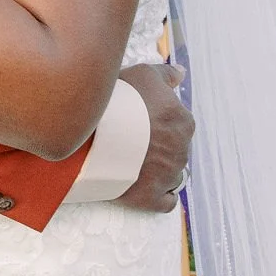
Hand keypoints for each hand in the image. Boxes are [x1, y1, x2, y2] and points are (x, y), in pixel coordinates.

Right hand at [116, 64, 192, 212]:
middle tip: (131, 138)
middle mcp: (181, 150)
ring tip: (134, 161)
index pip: (177, 122)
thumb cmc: (118, 100)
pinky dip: (159, 195)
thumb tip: (182, 73)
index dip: (158, 120)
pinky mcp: (152, 198)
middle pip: (174, 148)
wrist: (93, 135)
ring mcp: (168, 176)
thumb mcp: (144, 75)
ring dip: (159, 169)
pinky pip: (166, 202)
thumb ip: (166, 75)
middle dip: (158, 145)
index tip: (138, 118)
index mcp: (183, 122)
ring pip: (172, 173)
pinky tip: (144, 184)